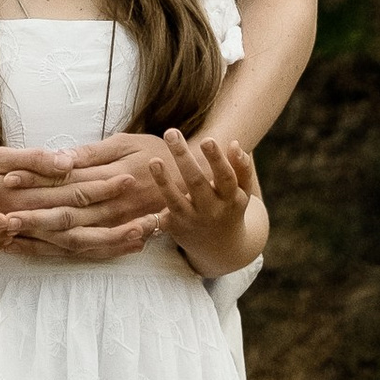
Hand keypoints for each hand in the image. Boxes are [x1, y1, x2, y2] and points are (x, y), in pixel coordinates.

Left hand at [0, 130, 190, 262]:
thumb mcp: (126, 143)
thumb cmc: (154, 154)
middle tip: (2, 214)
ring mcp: (114, 225)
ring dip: (41, 237)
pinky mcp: (115, 237)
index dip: (38, 180)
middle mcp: (112, 206)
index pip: (68, 180)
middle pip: (67, 213)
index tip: (10, 179)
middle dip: (33, 214)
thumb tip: (61, 159)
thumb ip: (92, 154)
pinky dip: (58, 251)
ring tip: (11, 236)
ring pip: (73, 236)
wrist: (193, 185)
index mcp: (112, 177)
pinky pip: (84, 249)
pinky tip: (33, 250)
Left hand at [140, 127, 263, 276]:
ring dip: (163, 180)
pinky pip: (159, 218)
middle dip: (183, 157)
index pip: (225, 177)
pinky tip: (137, 190)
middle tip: (170, 132)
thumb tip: (235, 143)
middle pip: (196, 182)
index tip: (206, 139)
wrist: (222, 247)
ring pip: (176, 200)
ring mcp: (192, 220)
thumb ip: (242, 167)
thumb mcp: (242, 190)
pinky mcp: (175, 227)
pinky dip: (148, 211)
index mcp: (231, 198)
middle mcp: (211, 210)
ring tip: (154, 159)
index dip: (217, 160)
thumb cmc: (230, 206)